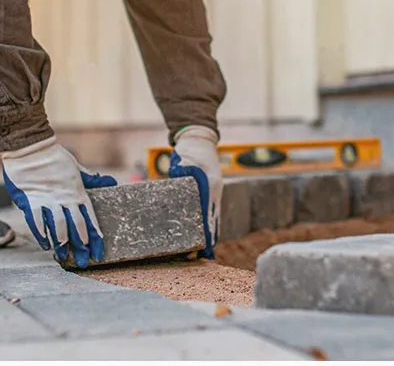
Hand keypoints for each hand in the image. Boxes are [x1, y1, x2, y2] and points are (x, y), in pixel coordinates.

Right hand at [0, 136, 116, 267]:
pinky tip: (45, 244)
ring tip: (64, 258)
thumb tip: (111, 182)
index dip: (95, 237)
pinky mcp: (30, 200)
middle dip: (81, 246)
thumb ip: (91, 180)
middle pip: (76, 226)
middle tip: (85, 262)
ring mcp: (47, 200)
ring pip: (58, 226)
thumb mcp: (76, 168)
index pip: (90, 218)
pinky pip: (36, 220)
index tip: (99, 254)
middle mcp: (64, 198)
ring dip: (62, 243)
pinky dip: (41, 233)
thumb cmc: (55, 158)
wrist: (30, 147)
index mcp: (77, 192)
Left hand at [168, 125, 221, 258]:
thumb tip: (178, 183)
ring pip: (215, 217)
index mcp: (210, 185)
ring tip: (207, 251)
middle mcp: (216, 190)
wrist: (199, 138)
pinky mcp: (212, 190)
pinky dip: (211, 223)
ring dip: (212, 233)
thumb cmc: (190, 149)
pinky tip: (208, 234)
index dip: (207, 232)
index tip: (204, 246)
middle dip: (211, 238)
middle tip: (204, 255)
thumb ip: (182, 172)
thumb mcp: (183, 159)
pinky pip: (212, 210)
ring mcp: (216, 190)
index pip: (208, 214)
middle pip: (214, 219)